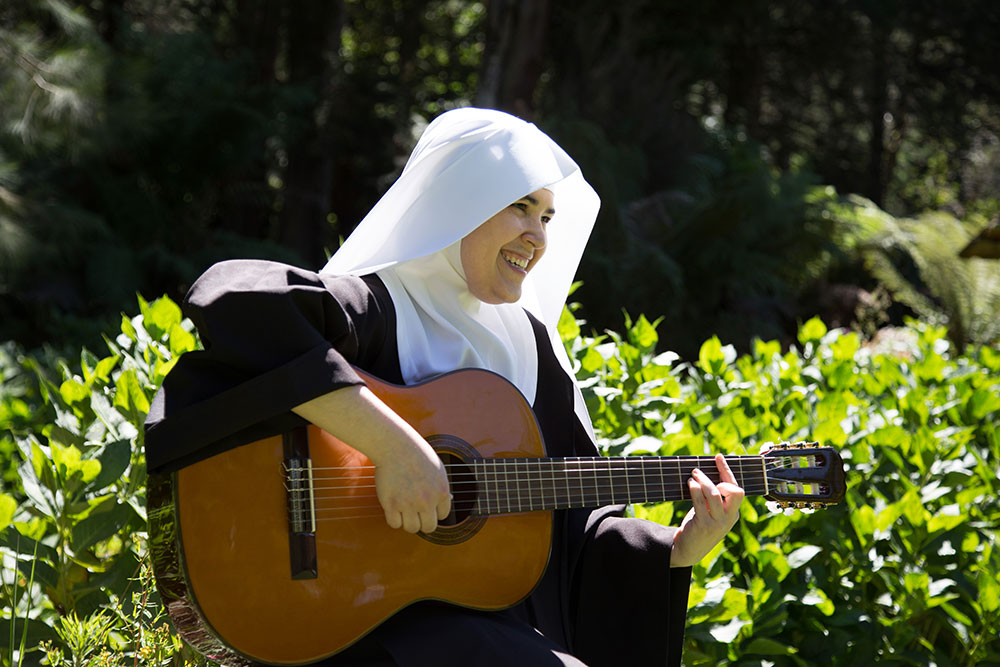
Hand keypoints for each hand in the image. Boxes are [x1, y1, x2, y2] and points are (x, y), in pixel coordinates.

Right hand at [293, 385, 451, 533]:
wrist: (395, 446)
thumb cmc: (416, 454)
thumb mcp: (437, 468)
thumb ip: (441, 487)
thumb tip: (447, 501)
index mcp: (442, 492)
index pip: (442, 516)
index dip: (433, 510)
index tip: (425, 503)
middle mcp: (427, 501)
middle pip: (428, 527)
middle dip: (422, 521)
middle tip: (414, 511)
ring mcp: (409, 504)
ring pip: (411, 528)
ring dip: (407, 521)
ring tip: (403, 508)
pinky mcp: (391, 504)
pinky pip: (394, 524)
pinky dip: (393, 518)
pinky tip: (393, 506)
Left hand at [670, 454, 744, 567]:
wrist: (688, 550)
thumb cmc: (699, 525)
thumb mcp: (711, 512)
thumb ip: (714, 497)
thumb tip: (706, 471)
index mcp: (733, 513)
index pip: (736, 488)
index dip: (727, 471)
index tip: (718, 456)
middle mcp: (729, 517)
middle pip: (734, 492)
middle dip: (720, 477)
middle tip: (699, 471)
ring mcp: (717, 522)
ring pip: (715, 495)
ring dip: (702, 481)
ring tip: (692, 476)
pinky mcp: (704, 525)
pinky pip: (700, 502)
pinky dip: (695, 490)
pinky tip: (690, 484)